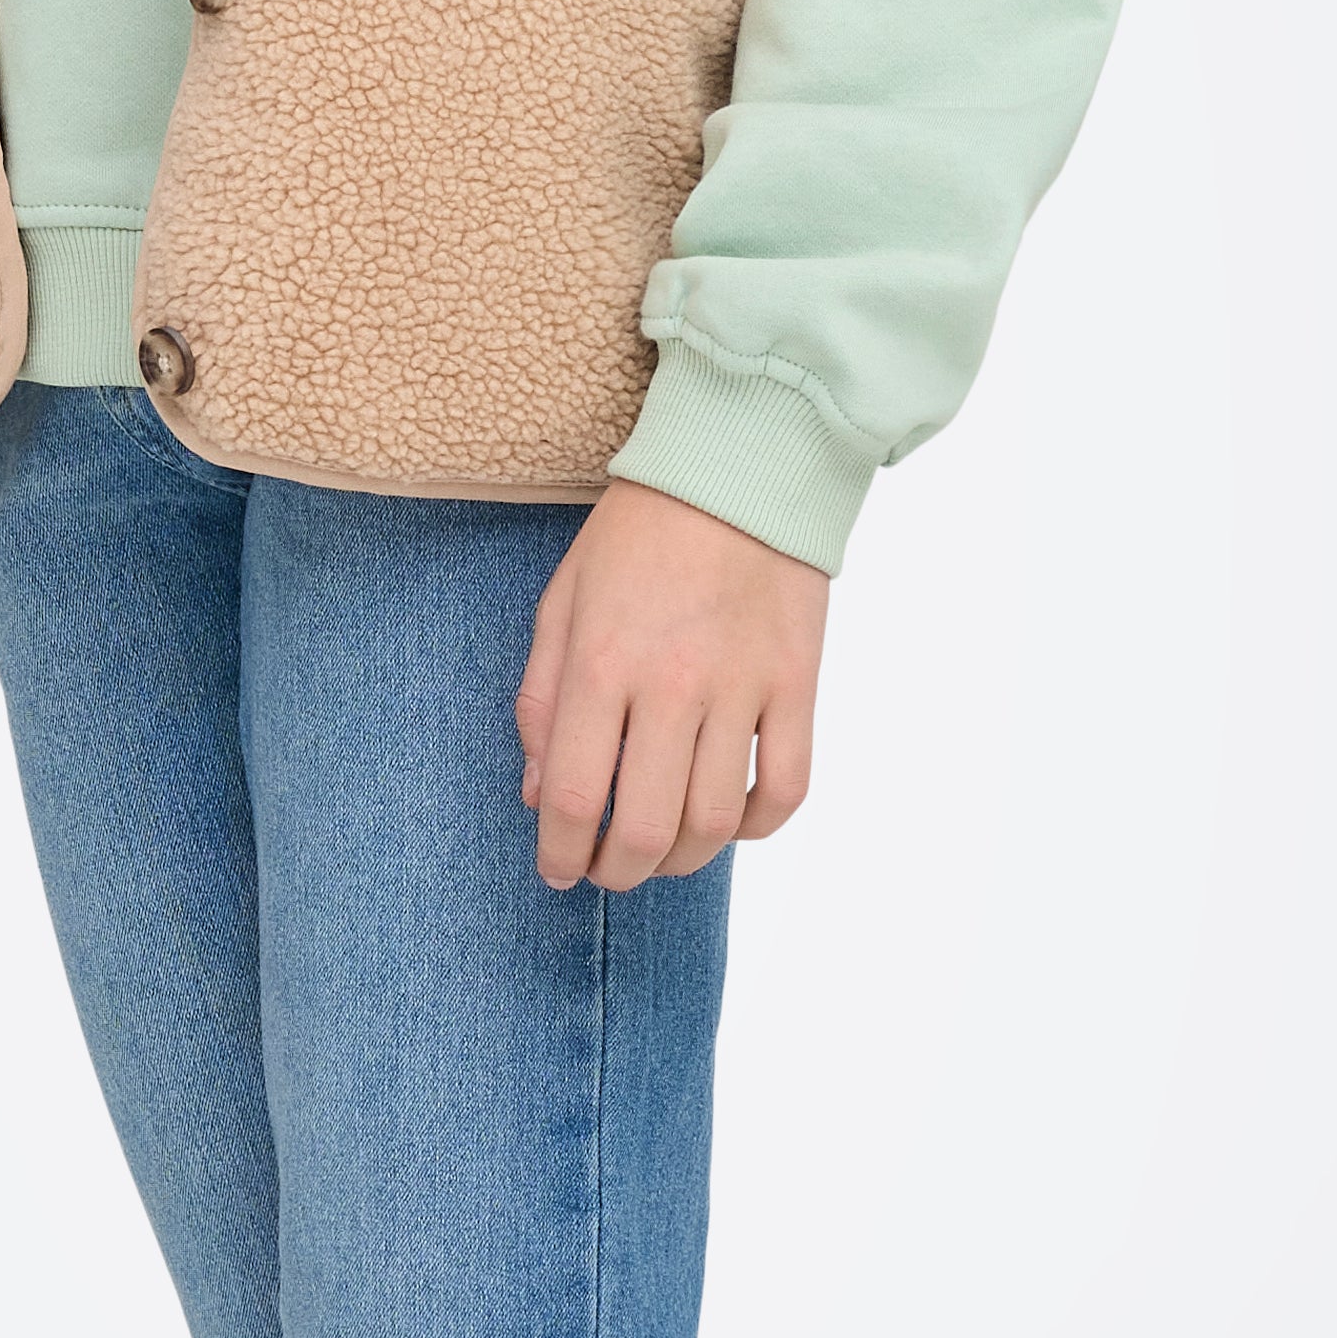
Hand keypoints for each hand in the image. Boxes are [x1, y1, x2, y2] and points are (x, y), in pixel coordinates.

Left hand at [515, 482, 826, 890]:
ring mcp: (742, 688)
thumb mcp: (562, 601)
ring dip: (681, 860)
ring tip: (661, 853)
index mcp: (601, 662)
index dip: (559, 853)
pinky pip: (786, 787)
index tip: (557, 869)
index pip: (572, 796)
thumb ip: (541, 699)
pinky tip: (730, 822)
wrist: (740, 465)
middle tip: (607, 871)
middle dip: (616, 872)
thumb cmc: (639, 534)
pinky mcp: (798, 685)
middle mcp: (671, 685)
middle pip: (643, 828)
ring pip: (715, 822)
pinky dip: (757, 826)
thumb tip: (538, 793)